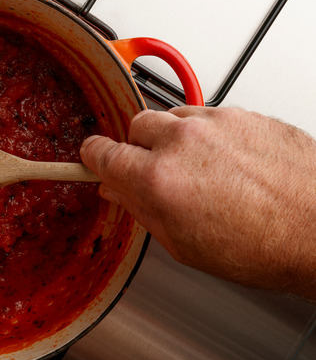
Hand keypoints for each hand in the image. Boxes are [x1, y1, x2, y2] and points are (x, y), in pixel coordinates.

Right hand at [80, 107, 315, 299]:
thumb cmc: (264, 246)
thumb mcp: (184, 244)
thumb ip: (141, 209)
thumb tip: (118, 190)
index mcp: (157, 178)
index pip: (102, 151)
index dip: (95, 158)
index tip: (96, 160)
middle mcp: (183, 141)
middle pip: (136, 126)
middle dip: (139, 147)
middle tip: (155, 172)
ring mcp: (217, 122)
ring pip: (174, 116)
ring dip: (175, 138)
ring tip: (199, 171)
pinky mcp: (246, 113)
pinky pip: (211, 116)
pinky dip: (210, 135)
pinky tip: (228, 164)